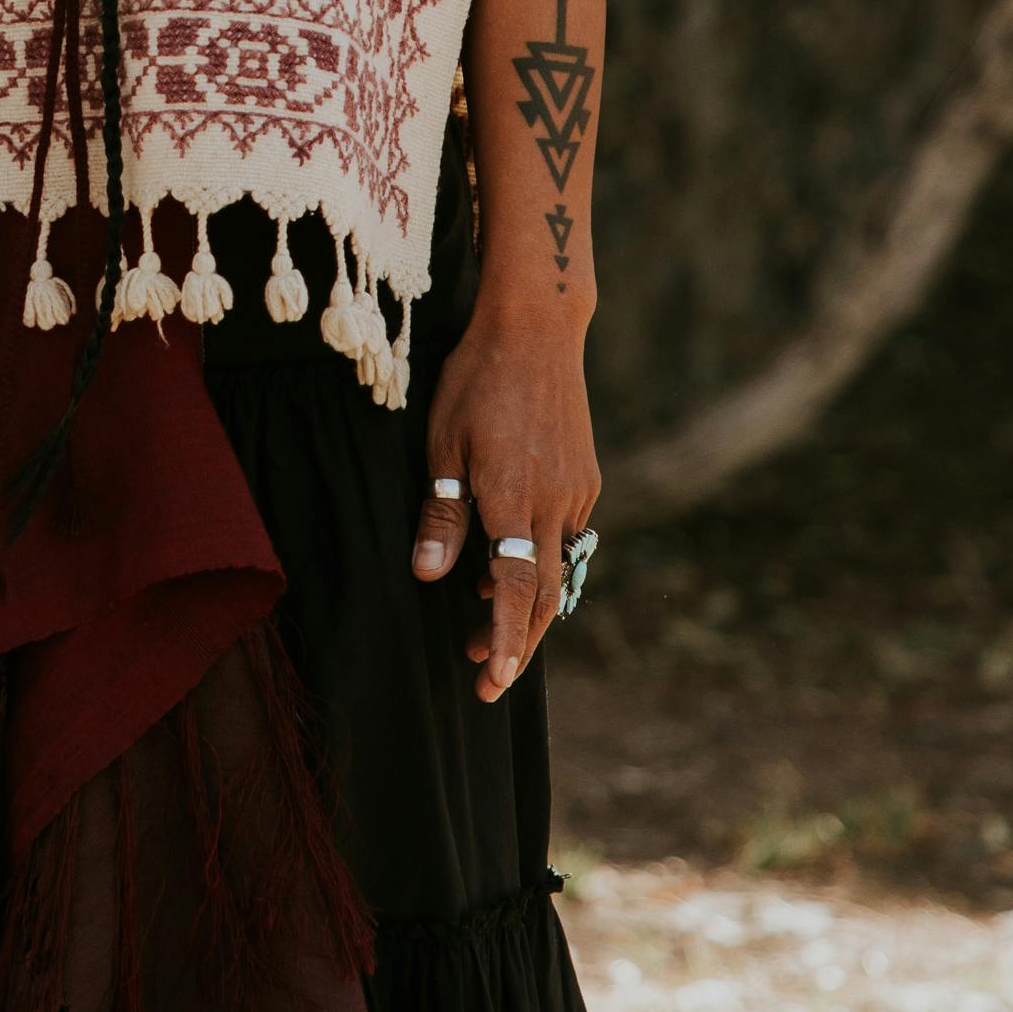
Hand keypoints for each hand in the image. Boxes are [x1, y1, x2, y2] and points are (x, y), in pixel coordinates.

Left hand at [409, 300, 599, 701]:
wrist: (537, 329)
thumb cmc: (477, 380)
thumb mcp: (442, 446)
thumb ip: (441, 516)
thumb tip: (428, 576)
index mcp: (516, 499)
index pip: (519, 591)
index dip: (508, 641)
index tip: (496, 683)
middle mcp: (556, 503)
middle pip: (547, 594)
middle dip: (518, 639)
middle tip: (484, 671)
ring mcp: (576, 490)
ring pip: (559, 568)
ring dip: (528, 603)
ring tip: (484, 621)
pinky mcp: (584, 477)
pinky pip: (566, 536)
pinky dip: (540, 562)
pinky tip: (509, 563)